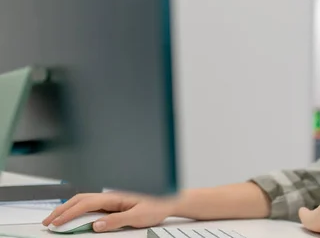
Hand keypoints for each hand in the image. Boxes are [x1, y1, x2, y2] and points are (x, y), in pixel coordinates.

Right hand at [42, 192, 176, 231]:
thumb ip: (116, 221)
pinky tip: (74, 216)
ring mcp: (112, 199)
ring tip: (55, 219)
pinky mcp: (115, 203)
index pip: (86, 203)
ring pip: (85, 201)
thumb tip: (95, 225)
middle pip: (81, 199)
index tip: (56, 223)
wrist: (171, 200)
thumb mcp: (138, 216)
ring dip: (68, 209)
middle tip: (47, 222)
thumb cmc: (157, 205)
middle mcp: (112, 195)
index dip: (68, 213)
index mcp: (115, 196)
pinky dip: (78, 210)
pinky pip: (92, 206)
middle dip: (62, 210)